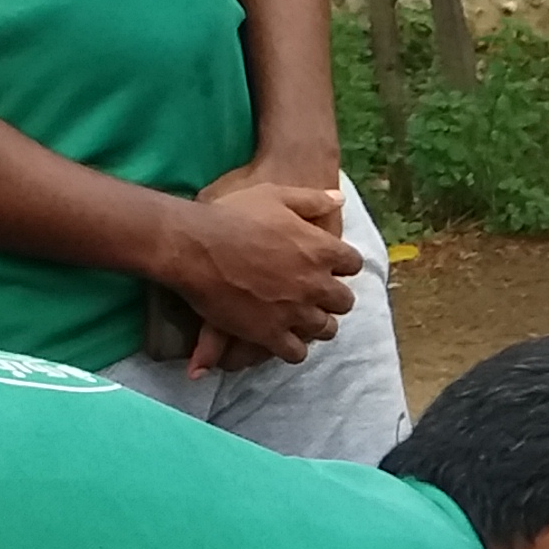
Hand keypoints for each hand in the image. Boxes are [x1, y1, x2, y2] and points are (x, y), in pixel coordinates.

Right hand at [154, 175, 358, 370]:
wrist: (195, 246)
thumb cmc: (232, 215)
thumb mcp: (275, 196)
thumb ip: (312, 199)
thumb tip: (339, 199)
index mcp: (322, 250)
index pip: (353, 264)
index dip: (343, 265)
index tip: (331, 266)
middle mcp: (315, 284)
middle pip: (344, 301)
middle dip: (333, 298)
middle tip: (319, 295)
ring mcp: (294, 311)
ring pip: (325, 329)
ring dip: (318, 323)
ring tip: (306, 319)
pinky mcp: (270, 334)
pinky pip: (296, 352)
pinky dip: (293, 348)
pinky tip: (284, 339)